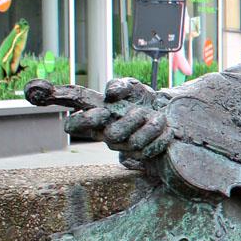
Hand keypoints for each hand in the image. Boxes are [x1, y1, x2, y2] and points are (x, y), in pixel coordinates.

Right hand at [30, 77, 174, 160]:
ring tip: (159, 117)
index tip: (104, 111)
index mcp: (95, 118)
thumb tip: (112, 93)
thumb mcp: (130, 86)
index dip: (84, 121)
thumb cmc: (139, 97)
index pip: (73, 125)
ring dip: (150, 127)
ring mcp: (122, 147)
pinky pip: (149, 151)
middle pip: (111, 136)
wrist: (163, 109)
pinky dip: (160, 137)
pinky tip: (167, 129)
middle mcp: (105, 135)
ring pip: (133, 143)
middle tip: (141, 110)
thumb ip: (119, 85)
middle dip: (129, 121)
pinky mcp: (139, 154)